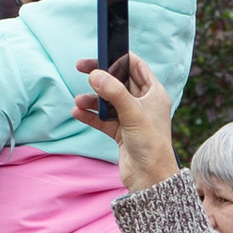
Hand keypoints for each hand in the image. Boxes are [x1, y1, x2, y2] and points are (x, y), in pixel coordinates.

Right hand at [74, 51, 175, 188]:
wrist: (150, 179)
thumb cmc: (151, 145)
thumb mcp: (132, 114)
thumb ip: (114, 92)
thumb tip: (95, 74)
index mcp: (154, 93)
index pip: (135, 66)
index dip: (118, 57)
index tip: (100, 53)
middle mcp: (144, 104)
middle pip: (119, 81)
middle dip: (100, 76)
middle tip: (81, 68)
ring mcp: (132, 118)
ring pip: (109, 101)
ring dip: (93, 99)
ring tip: (79, 100)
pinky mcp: (122, 133)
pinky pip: (103, 119)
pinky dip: (91, 115)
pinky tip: (78, 112)